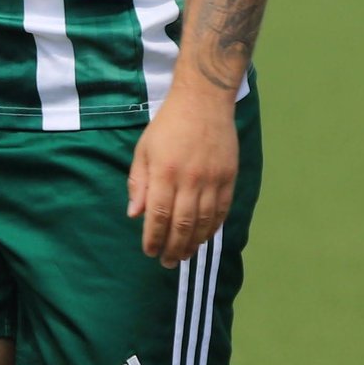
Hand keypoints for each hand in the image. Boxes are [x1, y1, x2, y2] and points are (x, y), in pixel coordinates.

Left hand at [127, 80, 238, 266]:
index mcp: (164, 172)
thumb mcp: (143, 150)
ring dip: (194, 243)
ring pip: (204, 222)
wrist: (203, 102)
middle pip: (182, 224)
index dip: (153, 238)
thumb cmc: (167, 126)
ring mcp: (212, 179)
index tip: (149, 252)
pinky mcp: (229, 177)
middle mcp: (190, 179)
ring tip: (184, 256)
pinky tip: (204, 238)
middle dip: (173, 247)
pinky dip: (213, 228)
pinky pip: (222, 211)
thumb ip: (138, 183)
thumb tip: (134, 215)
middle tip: (167, 262)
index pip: (157, 215)